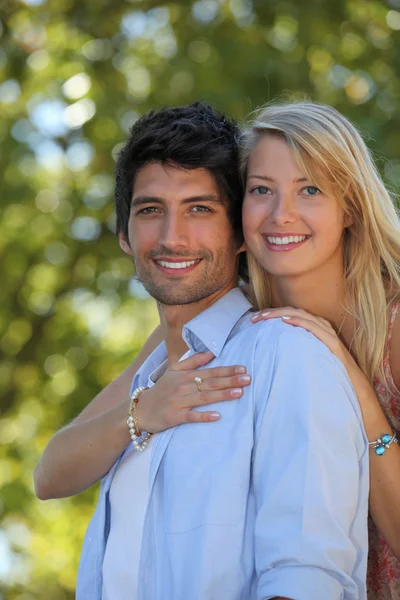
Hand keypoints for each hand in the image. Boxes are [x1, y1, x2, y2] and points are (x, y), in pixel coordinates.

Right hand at [135, 351, 250, 433]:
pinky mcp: (173, 416)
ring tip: (239, 393)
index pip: (210, 372)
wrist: (139, 410)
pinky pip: (190, 416)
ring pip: (203, 398)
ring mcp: (178, 402)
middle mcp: (182, 387)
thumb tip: (211, 353)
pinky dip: (203, 416)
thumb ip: (192, 361)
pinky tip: (217, 416)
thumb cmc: (161, 390)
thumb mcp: (173, 371)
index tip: (243, 368)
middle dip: (230, 381)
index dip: (227, 370)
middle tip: (248, 379)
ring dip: (222, 395)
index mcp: (185, 375)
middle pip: (210, 383)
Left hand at [251, 307, 357, 370]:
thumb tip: (272, 350)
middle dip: (271, 313)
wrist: (353, 384)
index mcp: (314, 327)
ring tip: (264, 316)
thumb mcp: (307, 357)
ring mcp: (327, 332)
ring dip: (280, 314)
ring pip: (301, 316)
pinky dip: (299, 322)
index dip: (271, 314)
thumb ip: (295, 349)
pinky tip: (285, 321)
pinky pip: (313, 328)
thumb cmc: (328, 371)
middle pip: (292, 312)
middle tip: (254, 318)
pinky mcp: (332, 342)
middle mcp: (321, 326)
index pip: (289, 315)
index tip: (254, 319)